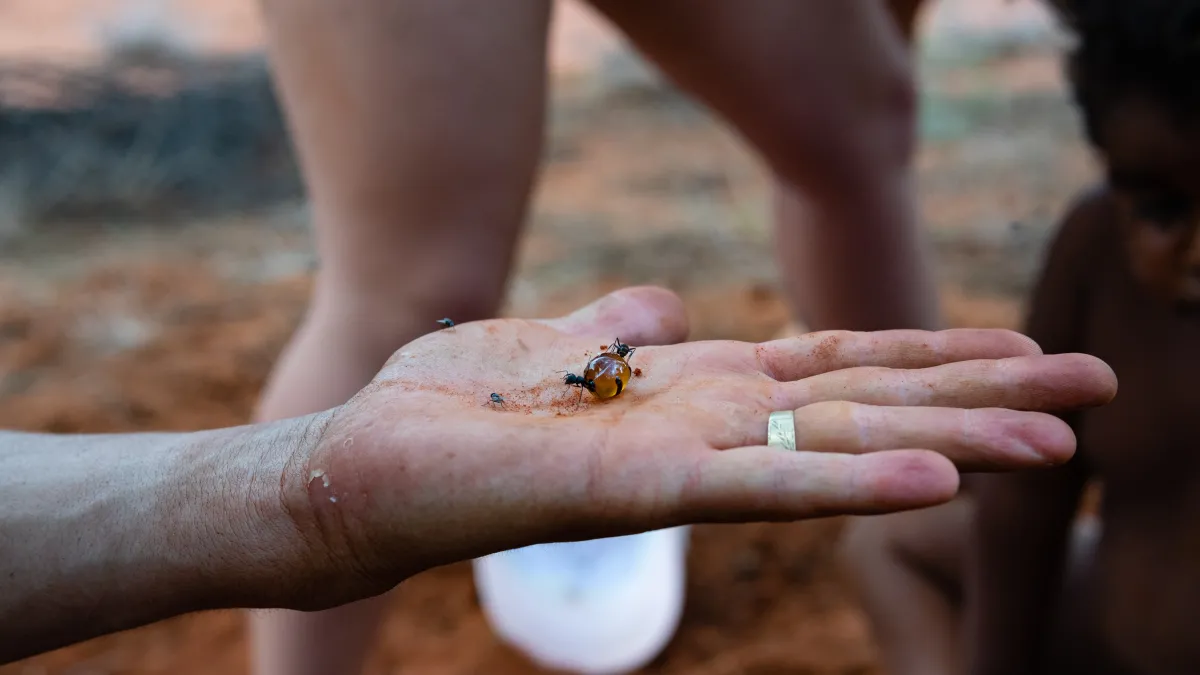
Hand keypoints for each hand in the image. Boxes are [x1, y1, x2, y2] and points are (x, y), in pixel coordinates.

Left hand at [281, 287, 1115, 604]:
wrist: (355, 467)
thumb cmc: (445, 409)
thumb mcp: (545, 342)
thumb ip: (619, 326)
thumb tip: (677, 305)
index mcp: (688, 388)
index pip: (831, 366)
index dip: (927, 357)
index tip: (1020, 349)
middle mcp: (703, 425)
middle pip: (863, 402)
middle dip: (980, 398)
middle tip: (1098, 394)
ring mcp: (678, 461)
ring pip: (837, 447)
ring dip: (950, 443)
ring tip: (1058, 444)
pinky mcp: (635, 488)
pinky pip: (757, 482)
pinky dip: (847, 482)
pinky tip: (931, 479)